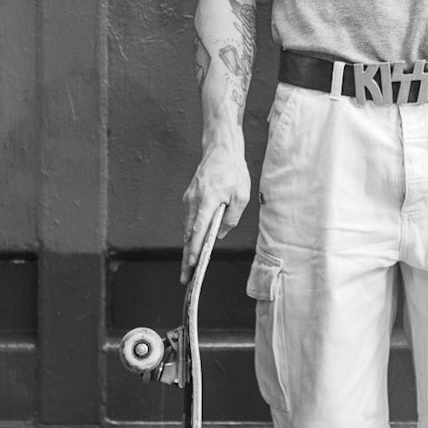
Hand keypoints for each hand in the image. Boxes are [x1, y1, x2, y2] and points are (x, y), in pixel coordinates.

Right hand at [181, 146, 250, 279]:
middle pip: (187, 234)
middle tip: (185, 277)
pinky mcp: (189, 197)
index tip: (191, 265)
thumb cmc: (234, 172)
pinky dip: (191, 232)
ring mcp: (188, 198)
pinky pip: (189, 218)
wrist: (221, 150)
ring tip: (190, 266)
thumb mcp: (241, 196)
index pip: (197, 231)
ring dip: (188, 246)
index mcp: (206, 201)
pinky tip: (196, 243)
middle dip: (186, 257)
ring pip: (187, 227)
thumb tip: (218, 234)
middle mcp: (193, 201)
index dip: (193, 250)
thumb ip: (231, 218)